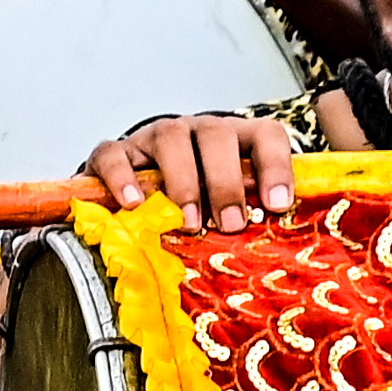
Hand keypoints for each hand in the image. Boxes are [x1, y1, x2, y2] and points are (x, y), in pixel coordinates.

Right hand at [83, 112, 299, 231]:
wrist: (132, 196)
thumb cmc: (193, 208)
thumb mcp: (227, 212)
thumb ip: (249, 219)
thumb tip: (275, 257)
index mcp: (235, 143)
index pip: (265, 135)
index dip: (275, 166)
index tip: (277, 204)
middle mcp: (197, 133)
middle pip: (217, 134)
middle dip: (226, 181)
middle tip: (230, 224)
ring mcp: (154, 139)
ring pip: (170, 137)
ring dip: (183, 181)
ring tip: (189, 222)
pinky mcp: (115, 153)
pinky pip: (114, 154)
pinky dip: (123, 177)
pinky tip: (133, 204)